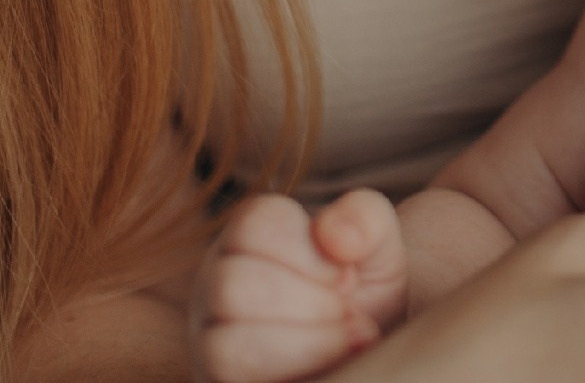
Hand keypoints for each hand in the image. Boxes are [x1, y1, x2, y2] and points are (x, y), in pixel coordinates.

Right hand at [189, 190, 408, 382]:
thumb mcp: (377, 245)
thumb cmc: (363, 292)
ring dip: (303, 346)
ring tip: (342, 342)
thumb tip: (330, 233)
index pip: (253, 226)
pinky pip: (232, 382)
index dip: (310, 255)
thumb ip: (363, 218)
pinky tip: (330, 368)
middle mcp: (213, 286)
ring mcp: (207, 342)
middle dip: (310, 303)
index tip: (345, 276)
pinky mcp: (220, 381)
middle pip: (233, 285)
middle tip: (347, 312)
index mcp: (247, 238)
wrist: (371, 355)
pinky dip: (295, 374)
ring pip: (225, 346)